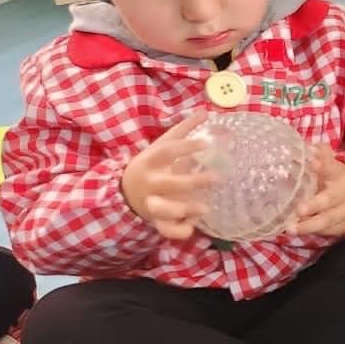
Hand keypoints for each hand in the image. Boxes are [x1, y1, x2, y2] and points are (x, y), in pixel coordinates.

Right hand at [120, 112, 212, 240]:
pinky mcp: (156, 220)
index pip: (167, 152)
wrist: (126, 190)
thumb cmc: (152, 165)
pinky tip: (193, 227)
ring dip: (184, 210)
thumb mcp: (162, 146)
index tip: (206, 143)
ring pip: (164, 210)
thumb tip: (205, 111)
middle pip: (169, 183)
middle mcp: (150, 183)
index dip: (186, 147)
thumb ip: (182, 131)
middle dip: (193, 182)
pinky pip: (165, 230)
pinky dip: (178, 231)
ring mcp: (152, 202)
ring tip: (207, 208)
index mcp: (151, 161)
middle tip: (218, 177)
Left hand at [287, 146, 344, 237]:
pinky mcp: (339, 227)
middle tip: (299, 209)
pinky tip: (293, 231)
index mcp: (340, 175)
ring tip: (290, 228)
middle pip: (330, 200)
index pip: (332, 168)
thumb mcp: (331, 168)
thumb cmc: (335, 182)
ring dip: (308, 225)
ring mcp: (343, 213)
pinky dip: (309, 232)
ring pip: (326, 220)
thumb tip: (306, 146)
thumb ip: (320, 157)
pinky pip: (324, 230)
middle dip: (314, 205)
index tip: (313, 161)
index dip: (323, 165)